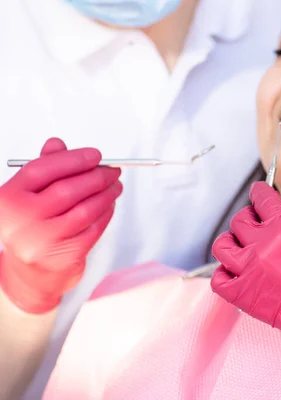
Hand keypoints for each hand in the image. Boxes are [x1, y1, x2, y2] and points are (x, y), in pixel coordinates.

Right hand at [0, 138, 122, 313]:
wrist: (32, 274)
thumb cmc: (33, 227)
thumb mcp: (30, 196)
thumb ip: (45, 168)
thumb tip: (58, 144)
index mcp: (8, 199)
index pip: (41, 170)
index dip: (72, 159)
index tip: (96, 155)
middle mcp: (22, 221)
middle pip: (67, 190)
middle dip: (96, 177)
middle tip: (113, 171)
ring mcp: (44, 241)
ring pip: (85, 209)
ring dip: (106, 194)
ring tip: (115, 186)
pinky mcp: (65, 256)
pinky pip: (94, 228)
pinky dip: (106, 213)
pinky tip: (110, 205)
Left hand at [211, 182, 280, 386]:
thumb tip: (275, 225)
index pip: (262, 200)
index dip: (259, 193)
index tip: (258, 192)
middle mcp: (261, 248)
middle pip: (239, 221)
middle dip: (248, 218)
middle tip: (254, 223)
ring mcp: (249, 272)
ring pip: (222, 246)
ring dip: (231, 242)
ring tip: (241, 247)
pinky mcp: (243, 296)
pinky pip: (219, 279)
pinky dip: (225, 273)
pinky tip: (236, 272)